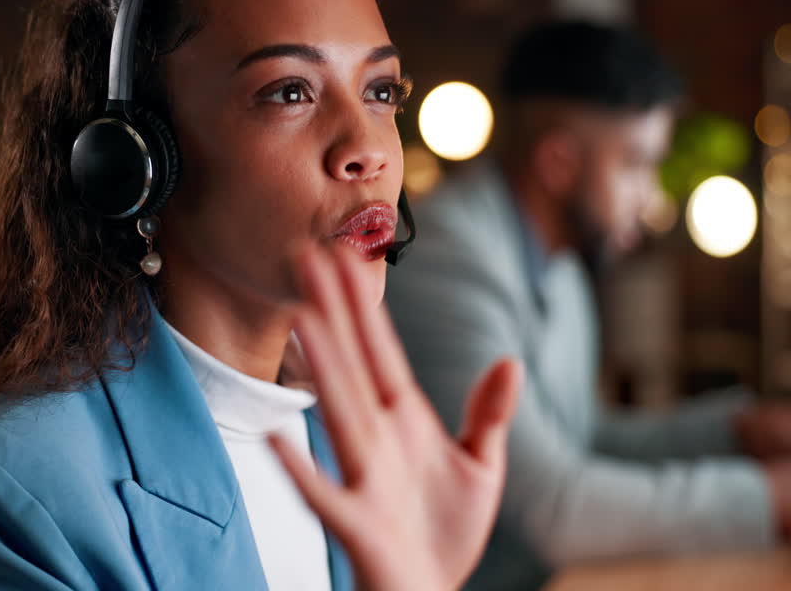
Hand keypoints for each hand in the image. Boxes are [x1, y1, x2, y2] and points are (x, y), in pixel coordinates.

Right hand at [269, 245, 522, 590]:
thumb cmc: (444, 534)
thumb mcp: (481, 467)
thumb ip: (489, 415)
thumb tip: (511, 363)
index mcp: (403, 421)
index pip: (381, 351)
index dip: (363, 304)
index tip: (344, 256)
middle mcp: (378, 440)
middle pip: (352, 365)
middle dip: (332, 311)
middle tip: (307, 256)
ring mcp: (365, 479)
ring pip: (341, 413)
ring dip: (322, 367)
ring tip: (302, 318)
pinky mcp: (360, 526)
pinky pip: (326, 495)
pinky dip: (302, 469)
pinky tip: (280, 439)